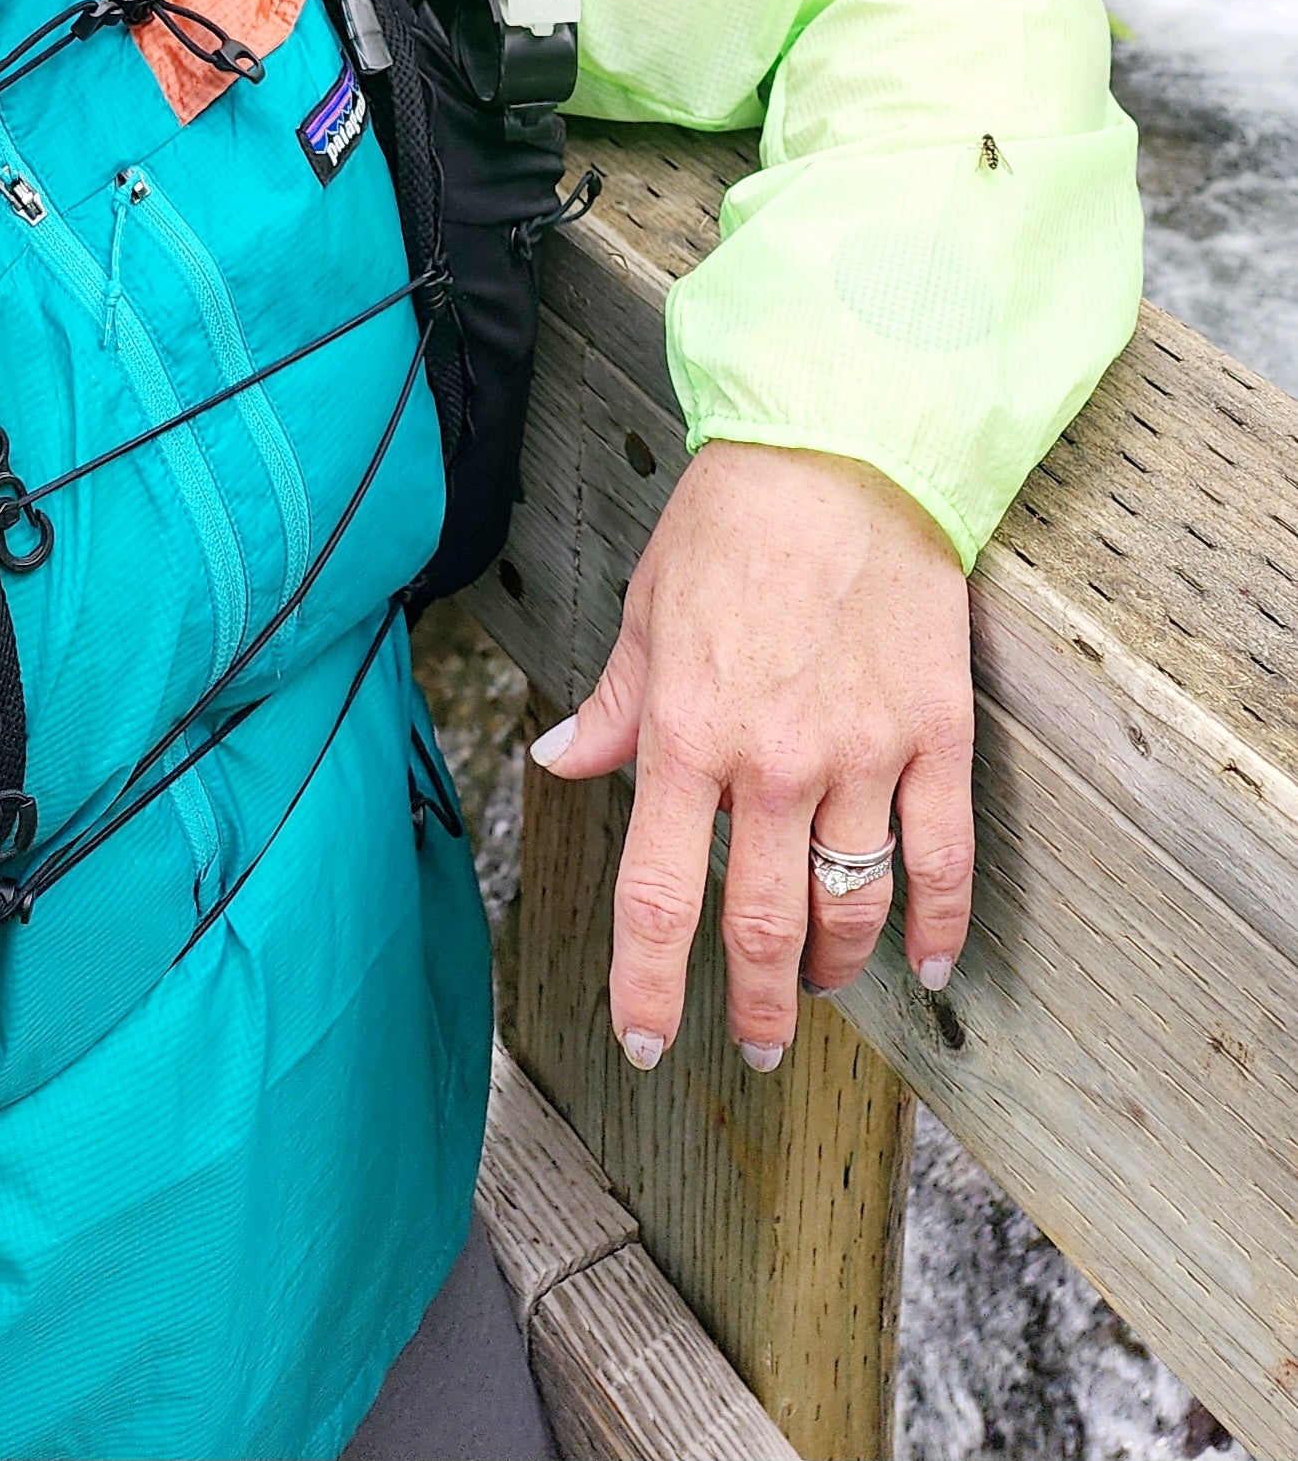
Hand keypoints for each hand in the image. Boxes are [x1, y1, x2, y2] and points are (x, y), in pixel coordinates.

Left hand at [530, 439, 971, 1072]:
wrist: (840, 455)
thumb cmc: (733, 525)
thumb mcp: (647, 613)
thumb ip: (612, 707)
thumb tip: (560, 759)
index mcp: (686, 736)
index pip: (660, 898)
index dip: (649, 987)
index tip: (648, 1040)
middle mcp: (771, 763)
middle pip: (765, 928)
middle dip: (757, 1006)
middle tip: (754, 1045)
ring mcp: (861, 754)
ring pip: (852, 906)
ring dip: (837, 969)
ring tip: (823, 989)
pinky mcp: (934, 735)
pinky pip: (940, 857)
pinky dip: (937, 924)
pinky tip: (929, 960)